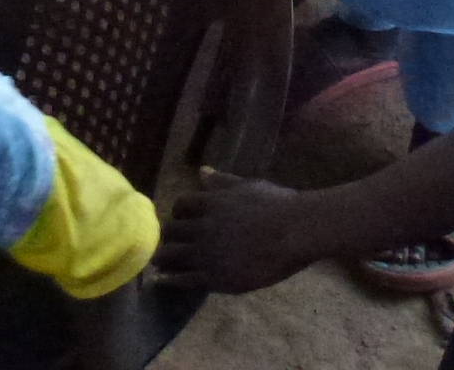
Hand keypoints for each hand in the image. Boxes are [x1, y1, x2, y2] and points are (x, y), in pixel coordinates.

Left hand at [157, 170, 315, 294]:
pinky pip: (182, 280)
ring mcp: (206, 253)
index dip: (178, 213)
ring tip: (158, 264)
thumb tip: (202, 171)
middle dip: (167, 237)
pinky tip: (162, 281)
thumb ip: (222, 181)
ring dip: (162, 259)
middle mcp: (202, 227)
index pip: (180, 205)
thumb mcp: (247, 186)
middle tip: (169, 244)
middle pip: (169, 231)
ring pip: (170, 255)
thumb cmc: (277, 205)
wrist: (294, 232)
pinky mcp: (214, 277)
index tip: (181, 221)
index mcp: (210, 202)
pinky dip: (169, 280)